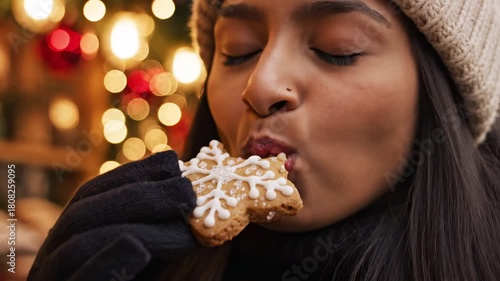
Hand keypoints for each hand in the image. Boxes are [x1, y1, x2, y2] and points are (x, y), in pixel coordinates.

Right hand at [27, 150, 197, 280]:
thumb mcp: (163, 261)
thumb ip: (170, 231)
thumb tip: (193, 188)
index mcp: (76, 241)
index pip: (95, 194)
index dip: (133, 174)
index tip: (173, 162)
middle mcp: (58, 259)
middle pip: (85, 209)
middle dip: (141, 193)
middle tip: (188, 191)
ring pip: (79, 238)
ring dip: (136, 220)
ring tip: (184, 220)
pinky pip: (80, 278)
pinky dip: (107, 259)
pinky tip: (138, 246)